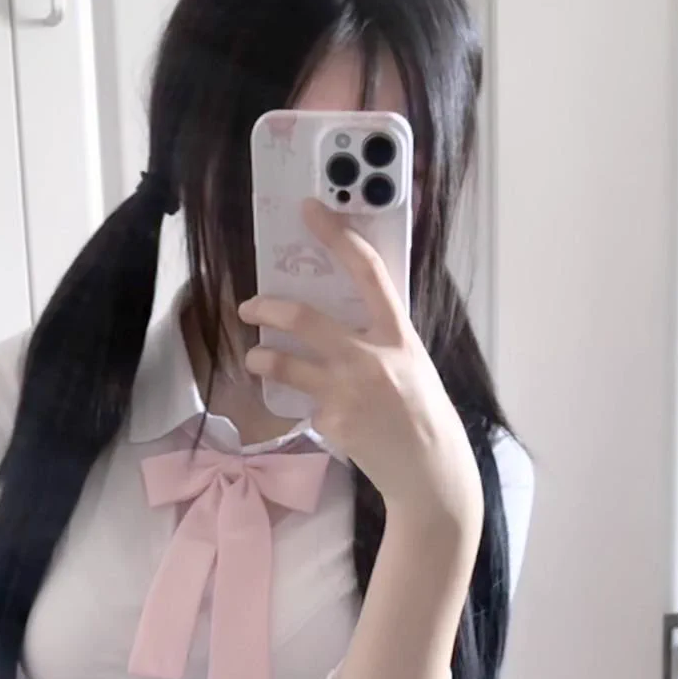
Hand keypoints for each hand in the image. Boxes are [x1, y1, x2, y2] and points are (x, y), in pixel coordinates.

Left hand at [238, 199, 482, 532]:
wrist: (428, 469)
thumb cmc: (420, 411)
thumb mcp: (411, 362)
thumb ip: (380, 337)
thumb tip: (342, 313)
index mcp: (397, 333)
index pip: (366, 271)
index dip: (336, 235)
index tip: (309, 210)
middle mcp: (371, 356)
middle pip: (304, 317)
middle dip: (267, 307)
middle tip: (249, 306)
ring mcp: (348, 391)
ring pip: (285, 363)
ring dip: (262, 357)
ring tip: (256, 358)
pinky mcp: (332, 422)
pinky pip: (304, 404)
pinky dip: (304, 404)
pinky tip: (320, 415)